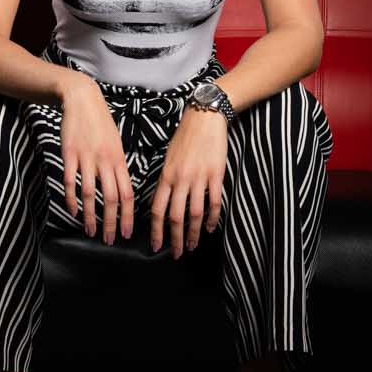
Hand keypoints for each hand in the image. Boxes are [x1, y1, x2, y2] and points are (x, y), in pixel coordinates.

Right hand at [60, 74, 134, 244]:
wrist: (83, 99)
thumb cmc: (100, 123)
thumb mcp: (116, 144)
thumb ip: (118, 167)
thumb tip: (122, 191)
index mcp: (119, 160)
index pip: (127, 194)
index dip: (128, 216)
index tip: (127, 233)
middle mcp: (105, 161)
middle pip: (111, 198)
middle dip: (110, 223)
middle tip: (108, 240)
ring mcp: (87, 158)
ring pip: (90, 193)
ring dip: (90, 216)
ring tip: (90, 231)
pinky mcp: (70, 154)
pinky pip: (71, 181)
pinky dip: (71, 199)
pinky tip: (72, 211)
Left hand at [150, 105, 226, 257]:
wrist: (205, 117)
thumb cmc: (185, 136)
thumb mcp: (169, 158)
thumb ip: (166, 179)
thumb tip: (163, 200)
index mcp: (166, 175)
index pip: (157, 209)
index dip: (156, 230)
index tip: (156, 245)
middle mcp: (180, 179)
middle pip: (175, 217)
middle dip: (174, 238)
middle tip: (176, 253)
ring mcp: (199, 178)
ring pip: (194, 213)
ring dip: (193, 233)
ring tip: (192, 245)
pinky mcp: (216, 175)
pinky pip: (214, 202)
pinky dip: (212, 218)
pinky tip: (209, 228)